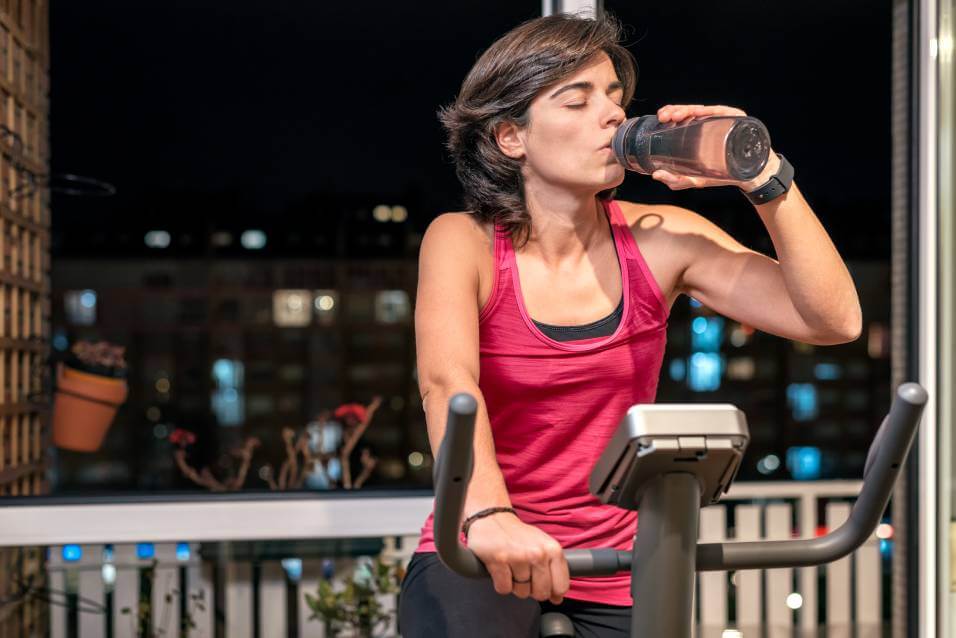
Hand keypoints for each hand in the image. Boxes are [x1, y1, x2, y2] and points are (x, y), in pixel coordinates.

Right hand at [466, 511, 569, 603]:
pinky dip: (501, 583)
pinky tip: (501, 568)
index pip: (561, 587)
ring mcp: (518, 557)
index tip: (543, 584)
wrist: (492, 518)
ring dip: (515, 585)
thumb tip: (557, 598)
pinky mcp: (499, 561)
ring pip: (522, 592)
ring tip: (511, 568)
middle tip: (524, 574)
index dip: (551, 591)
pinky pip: (504, 588)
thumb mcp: (543, 547)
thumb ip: (554, 572)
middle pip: (541, 593)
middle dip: (531, 589)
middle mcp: (538, 553)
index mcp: (553, 550)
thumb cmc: (518, 535)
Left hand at [652, 104, 778, 190]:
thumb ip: (676, 180)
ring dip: (687, 109)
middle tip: (663, 116)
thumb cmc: (722, 175)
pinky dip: (708, 112)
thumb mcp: (695, 180)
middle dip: (674, 110)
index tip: (660, 118)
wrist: (750, 177)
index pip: (683, 117)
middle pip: (690, 111)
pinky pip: (721, 113)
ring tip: (674, 115)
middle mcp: (710, 122)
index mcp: (699, 130)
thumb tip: (656, 175)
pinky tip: (697, 113)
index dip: (671, 113)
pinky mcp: (736, 120)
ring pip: (703, 109)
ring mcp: (724, 120)